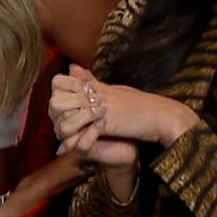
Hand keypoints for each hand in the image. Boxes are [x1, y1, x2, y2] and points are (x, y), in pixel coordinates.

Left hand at [52, 64, 197, 157]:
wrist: (161, 115)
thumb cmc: (140, 106)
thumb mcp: (112, 90)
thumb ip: (91, 81)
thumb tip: (73, 67)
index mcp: (93, 85)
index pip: (57, 82)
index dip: (55, 96)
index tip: (62, 109)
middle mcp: (92, 94)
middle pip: (55, 101)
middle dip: (54, 118)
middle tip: (61, 127)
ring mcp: (98, 108)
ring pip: (63, 119)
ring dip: (62, 132)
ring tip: (67, 140)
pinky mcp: (105, 123)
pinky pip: (79, 133)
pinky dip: (74, 144)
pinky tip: (74, 149)